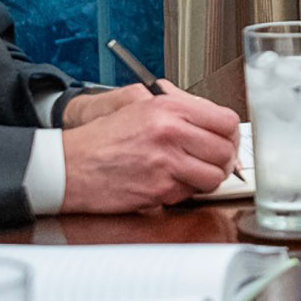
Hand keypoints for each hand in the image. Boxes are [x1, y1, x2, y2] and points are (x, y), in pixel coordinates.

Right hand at [60, 87, 242, 210]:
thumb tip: (215, 120)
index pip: (226, 121)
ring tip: (190, 174)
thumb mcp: (142, 106)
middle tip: (210, 162)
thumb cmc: (103, 138)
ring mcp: (167, 162)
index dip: (230, 135)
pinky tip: (168, 182)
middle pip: (225, 151)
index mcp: (170, 107)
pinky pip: (191, 193)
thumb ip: (182, 108)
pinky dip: (185, 192)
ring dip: (207, 179)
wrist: (70, 165)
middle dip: (222, 160)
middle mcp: (171, 132)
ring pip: (214, 176)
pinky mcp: (160, 189)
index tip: (224, 141)